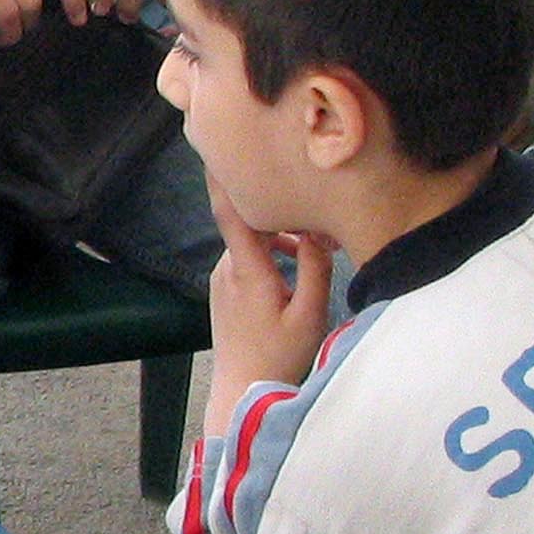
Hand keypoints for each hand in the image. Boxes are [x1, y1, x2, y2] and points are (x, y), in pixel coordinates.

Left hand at [201, 180, 334, 436]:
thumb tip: (317, 231)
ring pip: (251, 239)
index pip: (231, 212)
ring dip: (279, 234)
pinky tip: (295, 261)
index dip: (224, 176)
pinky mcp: (224, 287)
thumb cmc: (279, 357)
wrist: (241, 391)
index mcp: (247, 270)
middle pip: (251, 222)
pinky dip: (270, 250)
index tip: (216, 143)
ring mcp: (222, 277)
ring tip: (313, 243)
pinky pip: (247, 255)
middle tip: (317, 211)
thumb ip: (316, 268)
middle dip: (280, 210)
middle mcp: (227, 268)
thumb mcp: (309, 315)